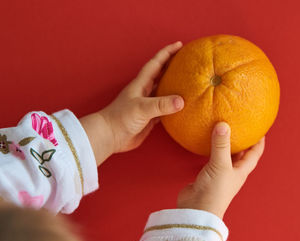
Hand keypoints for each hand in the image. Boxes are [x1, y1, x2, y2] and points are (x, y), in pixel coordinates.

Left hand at [80, 41, 183, 164]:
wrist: (110, 136)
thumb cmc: (120, 118)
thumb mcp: (141, 108)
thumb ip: (161, 104)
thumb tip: (181, 101)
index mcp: (141, 84)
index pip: (156, 64)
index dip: (167, 53)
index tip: (179, 44)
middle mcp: (145, 91)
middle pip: (161, 74)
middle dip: (173, 65)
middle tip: (187, 60)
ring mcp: (148, 104)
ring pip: (164, 91)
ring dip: (175, 85)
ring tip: (189, 81)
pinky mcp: (150, 117)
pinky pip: (165, 108)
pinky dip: (174, 105)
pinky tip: (182, 106)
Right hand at [177, 122, 264, 218]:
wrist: (197, 209)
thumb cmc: (215, 191)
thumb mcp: (220, 165)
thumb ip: (221, 145)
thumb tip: (223, 124)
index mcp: (241, 171)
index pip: (255, 154)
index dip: (259, 141)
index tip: (260, 129)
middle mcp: (232, 173)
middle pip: (242, 155)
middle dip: (243, 142)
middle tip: (241, 127)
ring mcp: (220, 175)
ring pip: (226, 157)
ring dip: (227, 146)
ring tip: (225, 131)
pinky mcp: (207, 176)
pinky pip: (211, 159)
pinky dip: (211, 150)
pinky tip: (206, 143)